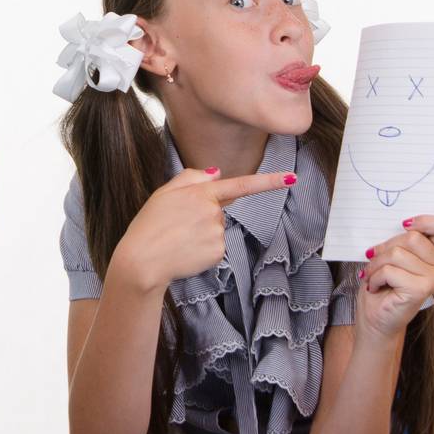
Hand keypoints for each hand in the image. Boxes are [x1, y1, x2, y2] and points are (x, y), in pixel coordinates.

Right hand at [116, 164, 295, 293]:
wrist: (141, 261)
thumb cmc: (148, 226)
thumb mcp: (164, 193)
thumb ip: (191, 178)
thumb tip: (217, 173)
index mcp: (200, 193)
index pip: (240, 184)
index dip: (268, 181)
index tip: (291, 178)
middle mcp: (212, 211)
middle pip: (218, 211)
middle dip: (202, 217)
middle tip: (175, 226)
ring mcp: (216, 233)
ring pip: (216, 230)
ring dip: (201, 234)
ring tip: (178, 240)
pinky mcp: (217, 252)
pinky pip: (216, 248)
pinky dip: (203, 251)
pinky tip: (185, 252)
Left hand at [355, 214, 433, 339]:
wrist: (375, 317)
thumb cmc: (382, 285)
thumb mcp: (391, 254)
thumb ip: (401, 240)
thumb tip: (401, 224)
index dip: (425, 221)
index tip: (404, 224)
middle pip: (412, 237)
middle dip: (385, 247)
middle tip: (375, 261)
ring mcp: (433, 279)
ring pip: (397, 253)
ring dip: (376, 264)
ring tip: (373, 275)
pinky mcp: (421, 290)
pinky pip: (390, 270)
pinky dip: (375, 277)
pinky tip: (375, 286)